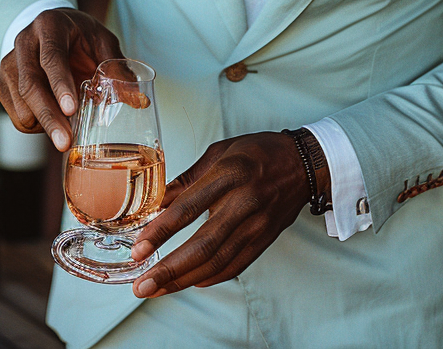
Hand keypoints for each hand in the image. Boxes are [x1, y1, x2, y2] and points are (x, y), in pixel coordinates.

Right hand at [0, 8, 122, 151]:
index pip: (51, 57)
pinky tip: (52, 117)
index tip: (71, 110)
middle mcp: (23, 41)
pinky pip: (16, 116)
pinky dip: (36, 126)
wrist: (49, 27)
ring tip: (67, 126)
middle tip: (66, 142)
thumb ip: (117, 67)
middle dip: (49, 117)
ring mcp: (8, 63)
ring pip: (20, 105)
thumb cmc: (79, 36)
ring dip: (44, 124)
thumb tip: (139, 100)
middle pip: (30, 85)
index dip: (60, 85)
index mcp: (49, 26)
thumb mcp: (102, 41)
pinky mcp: (1, 83)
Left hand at [129, 131, 325, 297]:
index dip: (161, 231)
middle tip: (143, 285)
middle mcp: (244, 202)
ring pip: (218, 261)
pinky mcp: (265, 240)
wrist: (303, 164)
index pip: (189, 208)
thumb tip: (158, 202)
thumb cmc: (258, 152)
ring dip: (185, 279)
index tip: (139, 249)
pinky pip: (236, 265)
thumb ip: (188, 179)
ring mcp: (257, 225)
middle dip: (170, 269)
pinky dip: (211, 277)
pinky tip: (191, 282)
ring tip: (157, 289)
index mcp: (229, 174)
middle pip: (203, 244)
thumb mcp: (219, 152)